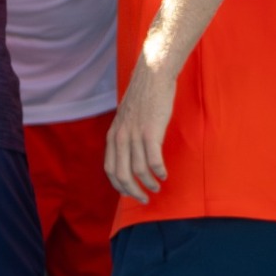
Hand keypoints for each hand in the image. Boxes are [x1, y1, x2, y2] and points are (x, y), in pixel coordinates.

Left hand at [105, 55, 176, 202]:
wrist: (152, 76)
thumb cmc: (143, 96)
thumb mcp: (126, 118)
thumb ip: (125, 136)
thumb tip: (131, 154)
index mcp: (113, 135)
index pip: (110, 170)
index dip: (119, 186)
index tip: (130, 193)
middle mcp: (120, 137)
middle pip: (122, 175)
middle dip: (133, 191)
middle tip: (144, 199)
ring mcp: (135, 135)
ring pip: (138, 170)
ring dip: (148, 184)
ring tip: (157, 187)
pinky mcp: (151, 132)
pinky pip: (153, 160)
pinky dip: (158, 172)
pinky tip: (164, 175)